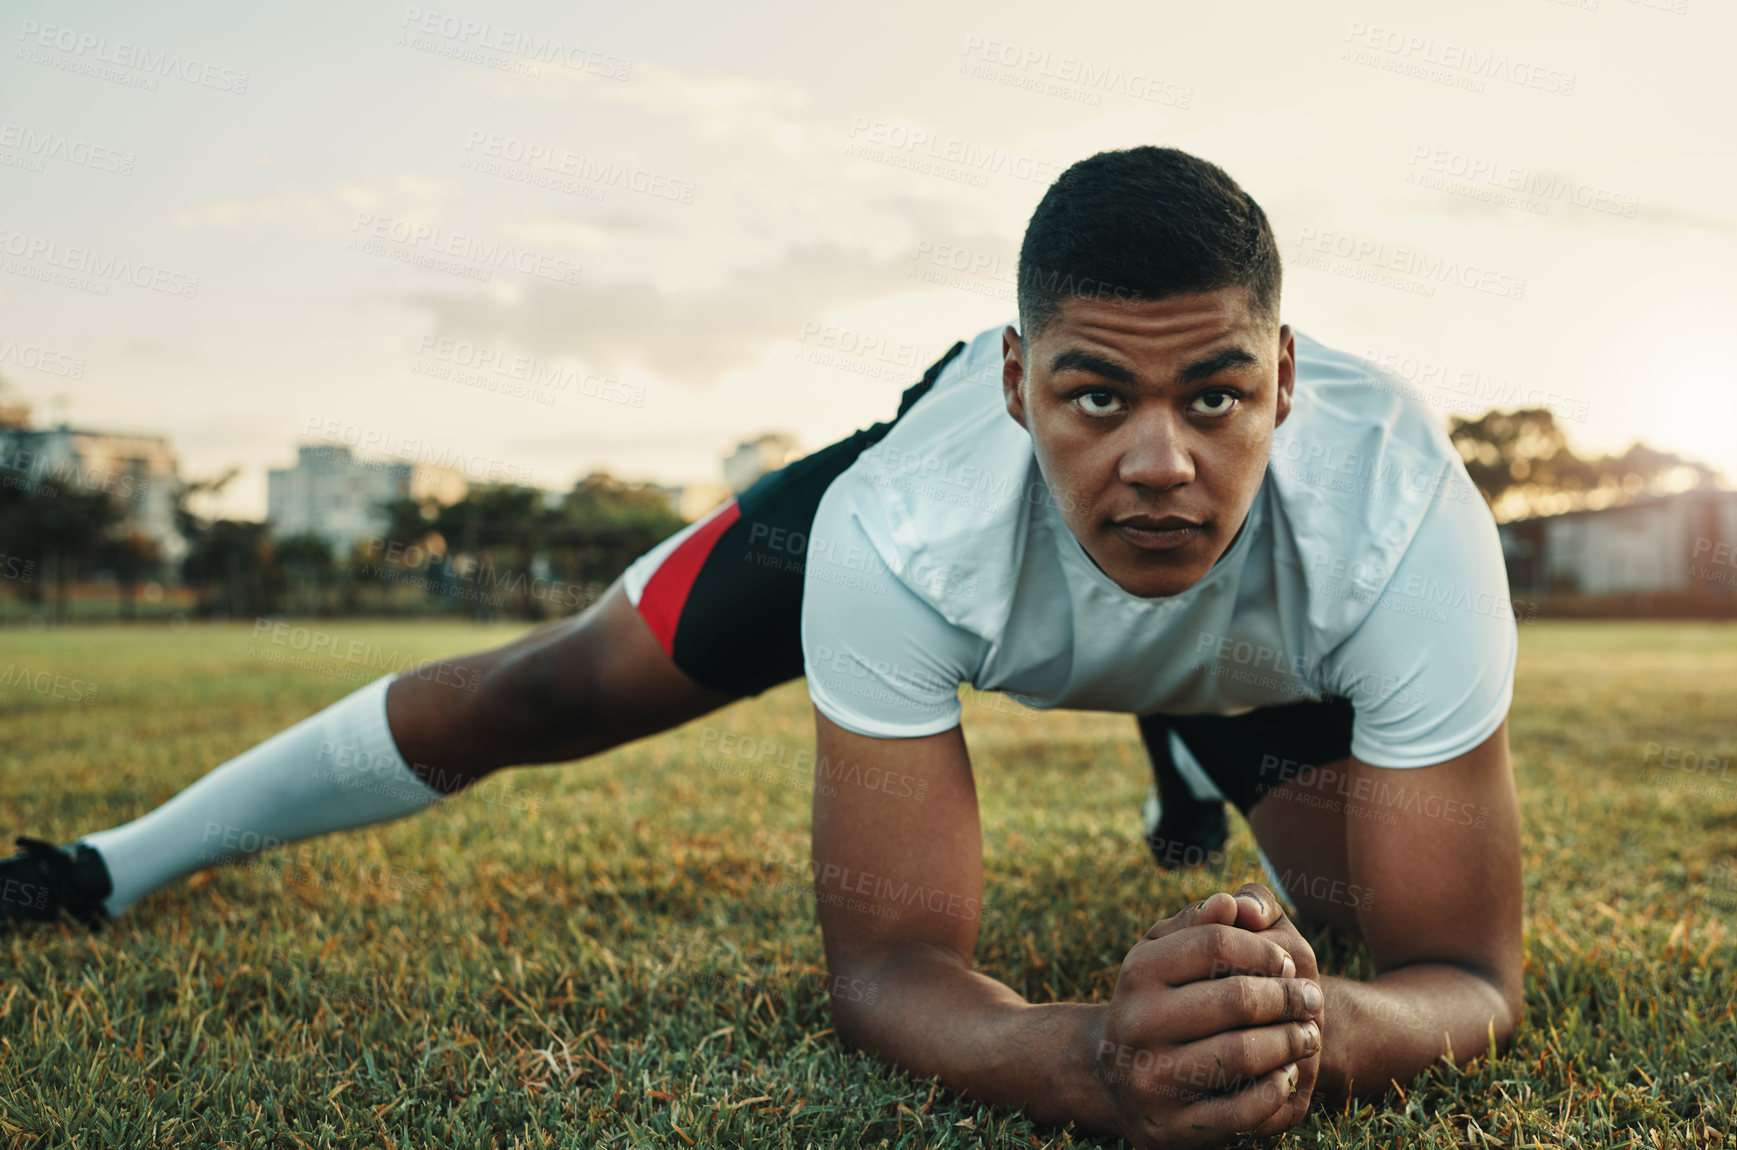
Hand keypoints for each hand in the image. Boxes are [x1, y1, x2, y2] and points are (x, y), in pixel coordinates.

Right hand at [1093, 893, 1324, 1148]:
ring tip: (1307, 1035)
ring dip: (1291, 1041)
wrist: (1114, 1077)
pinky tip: (1286, 1073)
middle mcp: (1137, 1023)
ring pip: (1243, 1054)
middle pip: (1237, 998)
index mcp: (1137, 972)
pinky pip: (1242, 1109)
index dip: (1263, 950)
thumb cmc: (1159, 999)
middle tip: (1313, 998)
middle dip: (1288, 997)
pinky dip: (1276, 1089)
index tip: (1286, 961)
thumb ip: (1201, 920)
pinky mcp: (1172, 1126)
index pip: (1216, 943)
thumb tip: (1235, 904)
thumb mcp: (1166, 951)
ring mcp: (1151, 1078)